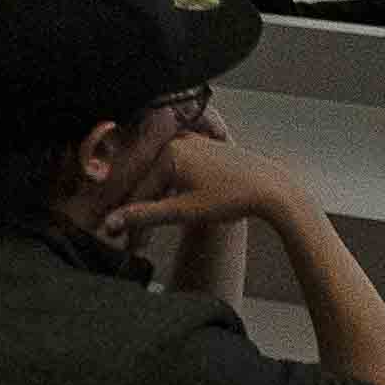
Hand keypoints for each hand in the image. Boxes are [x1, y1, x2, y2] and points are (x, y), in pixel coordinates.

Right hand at [100, 129, 315, 248]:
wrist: (274, 189)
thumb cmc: (232, 198)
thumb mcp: (184, 211)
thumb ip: (146, 215)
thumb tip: (111, 223)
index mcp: (169, 152)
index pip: (139, 191)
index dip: (131, 221)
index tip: (124, 243)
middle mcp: (179, 141)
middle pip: (150, 181)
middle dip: (142, 212)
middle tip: (135, 242)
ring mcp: (194, 142)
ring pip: (164, 177)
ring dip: (157, 202)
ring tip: (151, 232)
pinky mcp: (207, 148)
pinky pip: (179, 170)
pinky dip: (172, 190)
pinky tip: (172, 207)